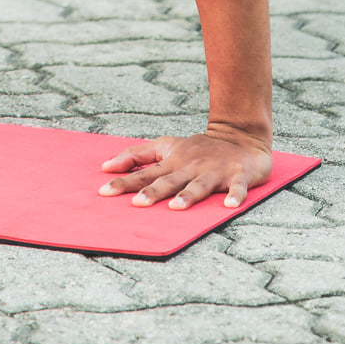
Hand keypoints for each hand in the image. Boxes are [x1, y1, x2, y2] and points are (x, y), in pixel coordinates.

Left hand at [98, 125, 273, 209]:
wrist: (240, 137)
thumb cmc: (198, 147)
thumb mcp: (166, 146)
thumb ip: (136, 155)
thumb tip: (105, 166)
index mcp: (172, 162)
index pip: (143, 173)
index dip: (124, 182)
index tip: (104, 192)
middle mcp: (190, 167)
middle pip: (169, 181)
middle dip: (153, 192)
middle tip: (137, 203)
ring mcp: (214, 172)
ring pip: (199, 185)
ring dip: (188, 195)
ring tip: (176, 206)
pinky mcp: (238, 175)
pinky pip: (237, 187)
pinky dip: (235, 195)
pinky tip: (229, 204)